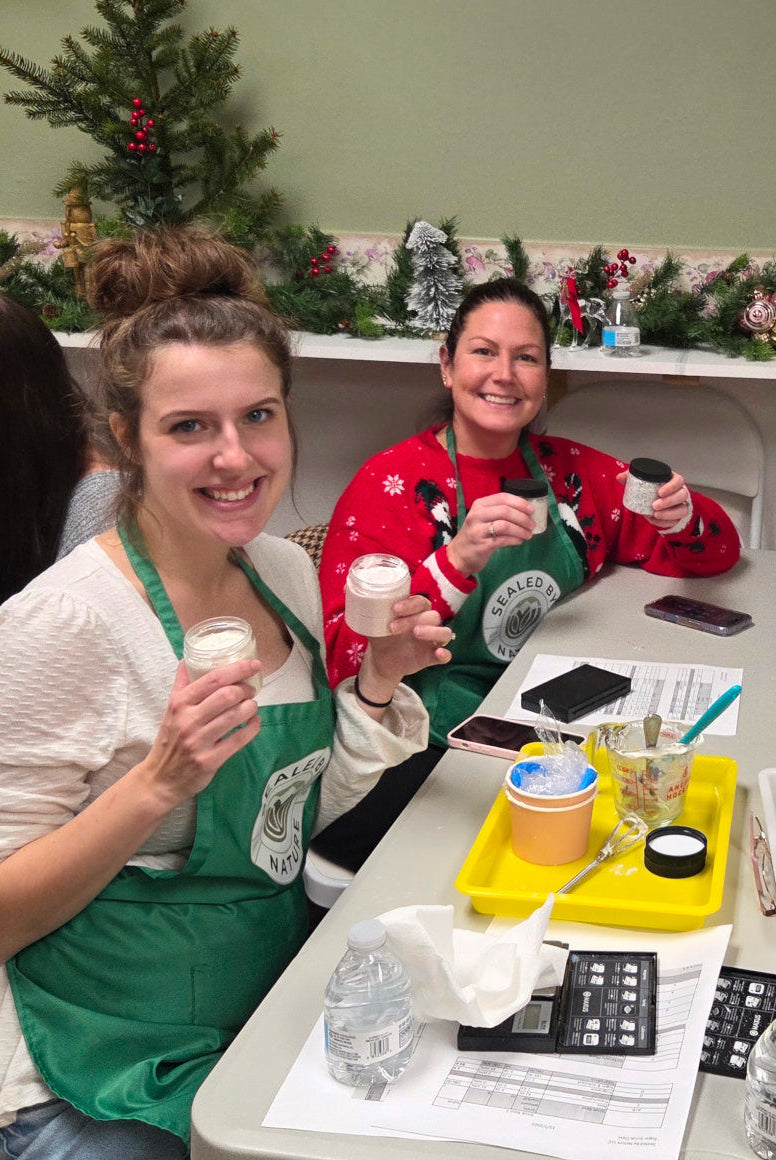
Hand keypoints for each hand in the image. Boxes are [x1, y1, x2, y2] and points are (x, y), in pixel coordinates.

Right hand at [140, 659, 260, 806]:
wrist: (160, 778)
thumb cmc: (169, 739)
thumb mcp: (170, 709)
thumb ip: (181, 684)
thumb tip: (188, 658)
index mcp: (179, 703)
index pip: (212, 679)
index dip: (237, 669)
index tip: (253, 664)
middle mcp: (188, 720)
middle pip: (227, 695)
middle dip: (246, 689)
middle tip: (251, 690)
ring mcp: (199, 741)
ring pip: (235, 716)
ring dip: (251, 707)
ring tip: (252, 705)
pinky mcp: (210, 760)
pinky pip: (239, 740)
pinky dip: (252, 727)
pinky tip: (254, 722)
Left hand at [356, 595, 452, 707]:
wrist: (381, 659)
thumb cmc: (381, 634)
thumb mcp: (371, 620)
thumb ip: (363, 604)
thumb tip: (345, 587)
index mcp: (414, 611)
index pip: (421, 601)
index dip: (411, 603)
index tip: (394, 609)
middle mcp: (427, 622)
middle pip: (432, 615)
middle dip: (413, 618)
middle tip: (392, 626)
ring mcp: (431, 640)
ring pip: (444, 632)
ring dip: (433, 631)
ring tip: (417, 633)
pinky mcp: (432, 656)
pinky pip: (446, 654)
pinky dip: (444, 654)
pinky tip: (437, 654)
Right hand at [445, 493, 537, 575]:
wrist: (459, 555)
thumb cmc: (476, 534)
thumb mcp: (482, 518)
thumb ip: (499, 512)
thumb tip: (525, 511)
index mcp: (479, 505)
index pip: (503, 498)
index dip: (520, 503)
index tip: (532, 510)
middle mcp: (477, 515)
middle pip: (505, 511)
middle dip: (523, 518)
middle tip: (532, 525)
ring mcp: (478, 530)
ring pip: (505, 525)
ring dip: (521, 530)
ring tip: (528, 534)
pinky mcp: (482, 545)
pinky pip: (503, 540)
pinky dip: (515, 540)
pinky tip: (519, 541)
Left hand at [617, 470, 691, 528]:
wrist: (650, 502)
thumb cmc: (648, 488)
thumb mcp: (639, 481)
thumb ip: (630, 477)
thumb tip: (619, 477)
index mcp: (672, 480)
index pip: (679, 480)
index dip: (672, 486)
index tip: (659, 492)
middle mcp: (679, 492)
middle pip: (683, 495)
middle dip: (669, 501)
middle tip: (654, 505)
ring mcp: (680, 505)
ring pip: (682, 510)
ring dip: (669, 513)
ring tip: (655, 514)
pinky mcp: (677, 517)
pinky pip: (675, 521)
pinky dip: (664, 522)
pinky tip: (654, 520)